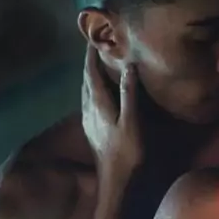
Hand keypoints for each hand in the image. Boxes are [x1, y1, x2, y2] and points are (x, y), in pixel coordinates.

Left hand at [81, 45, 143, 181]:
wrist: (115, 181)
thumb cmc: (126, 153)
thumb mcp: (132, 122)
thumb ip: (129, 94)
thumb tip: (128, 66)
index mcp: (98, 104)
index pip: (91, 72)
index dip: (92, 54)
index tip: (94, 36)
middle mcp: (89, 109)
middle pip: (86, 79)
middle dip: (90, 61)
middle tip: (96, 45)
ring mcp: (89, 119)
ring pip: (86, 90)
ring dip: (90, 75)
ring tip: (97, 63)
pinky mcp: (92, 128)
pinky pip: (89, 100)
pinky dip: (93, 88)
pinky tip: (100, 91)